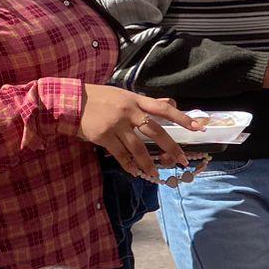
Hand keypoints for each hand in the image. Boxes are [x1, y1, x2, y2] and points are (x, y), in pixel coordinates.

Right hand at [79, 86, 194, 180]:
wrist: (70, 100)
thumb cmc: (100, 97)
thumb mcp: (124, 95)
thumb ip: (146, 101)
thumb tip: (170, 102)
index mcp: (135, 100)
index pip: (163, 109)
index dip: (182, 118)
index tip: (198, 128)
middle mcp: (128, 112)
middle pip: (155, 131)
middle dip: (171, 147)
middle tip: (182, 160)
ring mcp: (116, 124)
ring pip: (138, 147)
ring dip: (149, 163)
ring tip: (156, 174)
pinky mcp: (103, 136)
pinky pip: (120, 154)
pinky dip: (129, 165)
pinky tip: (135, 172)